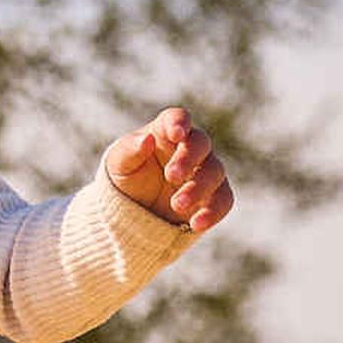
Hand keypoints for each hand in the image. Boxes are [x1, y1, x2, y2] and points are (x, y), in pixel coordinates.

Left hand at [106, 106, 232, 233]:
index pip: (177, 118)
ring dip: (198, 189)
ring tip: (176, 205)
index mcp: (166, 131)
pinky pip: (223, 201)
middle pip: (201, 144)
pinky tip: (195, 224)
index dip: (179, 123)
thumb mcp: (119, 164)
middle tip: (170, 177)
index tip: (176, 134)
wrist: (134, 211)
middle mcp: (190, 147)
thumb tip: (146, 139)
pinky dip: (213, 212)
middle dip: (188, 160)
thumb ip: (130, 150)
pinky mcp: (213, 197)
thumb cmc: (126, 177)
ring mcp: (205, 171)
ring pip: (215, 172)